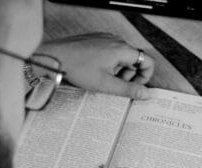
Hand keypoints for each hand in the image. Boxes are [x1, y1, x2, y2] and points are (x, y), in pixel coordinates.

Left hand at [38, 33, 155, 98]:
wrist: (53, 57)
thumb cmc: (77, 68)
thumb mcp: (105, 84)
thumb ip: (129, 89)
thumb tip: (146, 94)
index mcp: (121, 49)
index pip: (147, 62)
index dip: (144, 77)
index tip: (134, 87)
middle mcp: (115, 40)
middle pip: (134, 60)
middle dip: (129, 75)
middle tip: (115, 85)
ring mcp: (105, 39)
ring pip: (122, 57)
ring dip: (118, 71)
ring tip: (103, 80)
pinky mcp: (96, 40)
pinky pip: (110, 52)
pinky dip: (108, 64)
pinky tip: (96, 72)